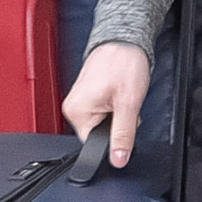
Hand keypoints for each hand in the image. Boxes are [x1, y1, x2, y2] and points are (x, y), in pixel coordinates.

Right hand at [63, 42, 149, 168]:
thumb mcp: (128, 103)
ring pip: (102, 124)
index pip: (93, 144)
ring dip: (117, 116)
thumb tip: (118, 159)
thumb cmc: (124, 63)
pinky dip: (114, 108)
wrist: (125, 41)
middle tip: (125, 106)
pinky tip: (119, 96)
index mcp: (77, 112)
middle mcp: (74, 107)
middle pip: (98, 135)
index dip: (113, 140)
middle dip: (117, 126)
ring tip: (122, 97)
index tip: (124, 126)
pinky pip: (101, 113)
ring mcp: (80, 101)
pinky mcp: (88, 97)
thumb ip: (123, 134)